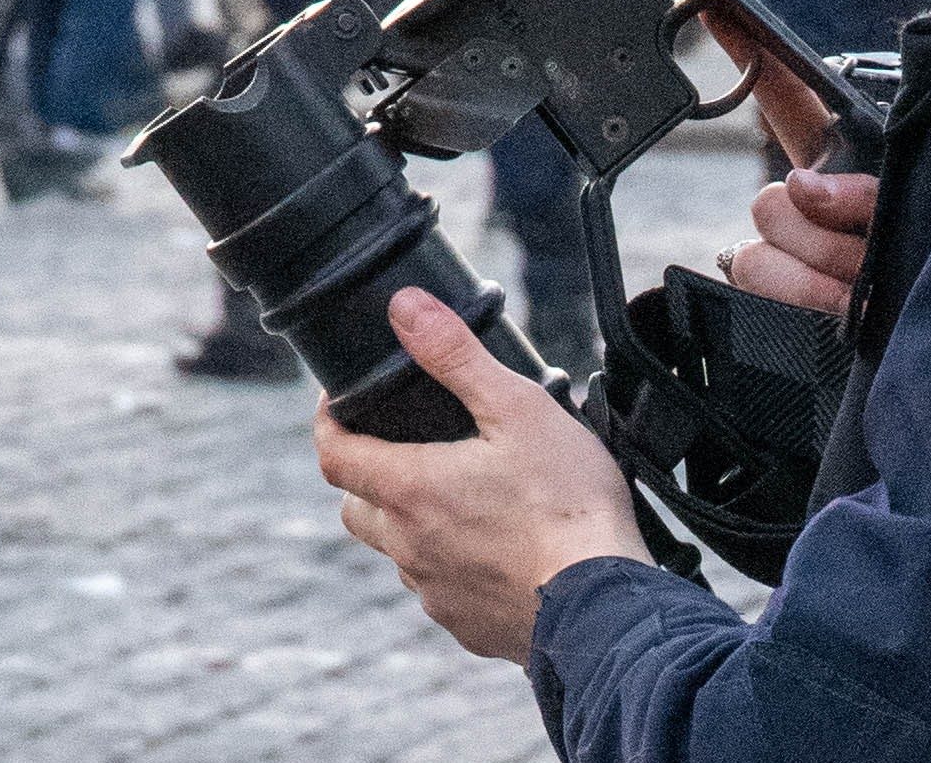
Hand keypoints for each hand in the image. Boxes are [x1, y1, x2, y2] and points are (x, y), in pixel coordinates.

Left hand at [316, 288, 648, 662]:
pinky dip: (453, 561)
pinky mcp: (464, 624)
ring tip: (468, 493)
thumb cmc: (565, 499)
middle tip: (407, 445)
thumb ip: (456, 355)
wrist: (602, 600)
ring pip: (401, 550)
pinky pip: (440, 588)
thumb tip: (404, 307)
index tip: (338, 402)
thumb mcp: (518, 406)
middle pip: (357, 507)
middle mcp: (408, 547)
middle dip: (368, 474)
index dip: (327, 423)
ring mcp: (434, 592)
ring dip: (415, 521)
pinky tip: (499, 545)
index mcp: (412, 490)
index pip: (335, 456)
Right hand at [700, 25, 876, 315]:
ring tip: (863, 289)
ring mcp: (783, 255)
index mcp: (843, 167)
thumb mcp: (913, 218)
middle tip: (872, 254)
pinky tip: (840, 311)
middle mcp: (805, 206)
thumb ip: (863, 190)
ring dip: (819, 265)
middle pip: (776, 191)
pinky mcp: (768, 304)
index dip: (757, 55)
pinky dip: (802, 295)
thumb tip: (802, 189)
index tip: (719, 9)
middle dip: (828, 225)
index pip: (792, 100)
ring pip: (763, 234)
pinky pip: (754, 278)